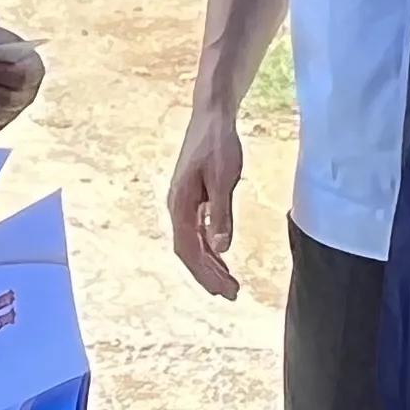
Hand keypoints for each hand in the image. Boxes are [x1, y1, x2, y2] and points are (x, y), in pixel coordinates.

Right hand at [165, 113, 244, 297]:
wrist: (212, 115)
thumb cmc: (218, 144)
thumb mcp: (223, 179)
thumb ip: (221, 214)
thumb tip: (221, 248)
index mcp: (180, 204)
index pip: (189, 249)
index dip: (205, 273)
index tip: (225, 291)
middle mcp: (177, 206)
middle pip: (189, 250)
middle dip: (208, 274)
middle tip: (231, 293)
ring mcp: (183, 202)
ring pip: (192, 242)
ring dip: (209, 263)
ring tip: (229, 282)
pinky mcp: (192, 197)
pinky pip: (197, 229)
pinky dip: (209, 246)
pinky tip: (221, 255)